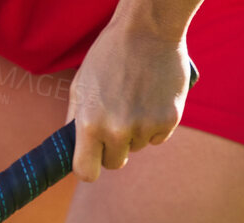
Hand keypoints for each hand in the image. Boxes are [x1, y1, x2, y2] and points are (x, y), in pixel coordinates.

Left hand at [67, 24, 192, 181]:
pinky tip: (152, 99)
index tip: (93, 161)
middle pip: (115, 162)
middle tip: (116, 121)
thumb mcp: (80, 87)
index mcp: (89, 124)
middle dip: (113, 148)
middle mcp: (116, 129)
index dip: (90, 168)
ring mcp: (144, 126)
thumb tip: (73, 149)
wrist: (147, 29)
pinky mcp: (169, 119)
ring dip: (136, 132)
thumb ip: (75, 121)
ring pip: (137, 147)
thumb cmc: (108, 57)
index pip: (86, 172)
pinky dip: (156, 124)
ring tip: (134, 100)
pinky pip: (159, 138)